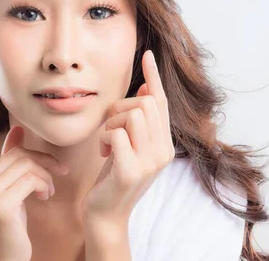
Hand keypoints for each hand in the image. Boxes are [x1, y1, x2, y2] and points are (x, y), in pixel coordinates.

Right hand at [0, 85, 70, 260]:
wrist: (6, 258)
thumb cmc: (9, 223)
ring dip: (47, 175)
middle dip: (43, 160)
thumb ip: (8, 159)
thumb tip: (17, 129)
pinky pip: (32, 178)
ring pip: (27, 163)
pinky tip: (45, 197)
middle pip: (16, 152)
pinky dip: (45, 185)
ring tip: (49, 189)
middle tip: (59, 171)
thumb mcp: (6, 188)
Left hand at [82, 50, 175, 228]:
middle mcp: (164, 152)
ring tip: (107, 142)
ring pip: (133, 114)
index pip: (162, 102)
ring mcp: (150, 163)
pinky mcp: (132, 171)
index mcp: (165, 144)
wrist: (106, 214)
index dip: (153, 76)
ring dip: (111, 124)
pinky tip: (102, 153)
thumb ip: (140, 121)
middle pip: (144, 103)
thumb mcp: (129, 144)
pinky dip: (104, 138)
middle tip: (109, 129)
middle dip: (119, 109)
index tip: (147, 54)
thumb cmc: (114, 175)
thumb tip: (144, 88)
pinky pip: (117, 133)